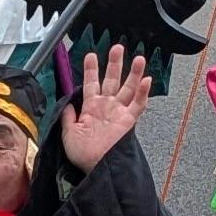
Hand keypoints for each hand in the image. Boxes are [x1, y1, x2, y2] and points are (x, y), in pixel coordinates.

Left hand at [59, 48, 153, 171]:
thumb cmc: (82, 154)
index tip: (91, 54)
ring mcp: (118, 113)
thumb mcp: (68, 133)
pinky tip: (147, 80)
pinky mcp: (128, 121)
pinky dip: (143, 93)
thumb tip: (67, 104)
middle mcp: (106, 107)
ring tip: (138, 58)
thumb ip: (68, 117)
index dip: (91, 69)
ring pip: (128, 88)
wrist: (96, 168)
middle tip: (118, 47)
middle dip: (115, 63)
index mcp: (91, 108)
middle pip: (112, 80)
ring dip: (133, 73)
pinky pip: (138, 105)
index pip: (91, 83)